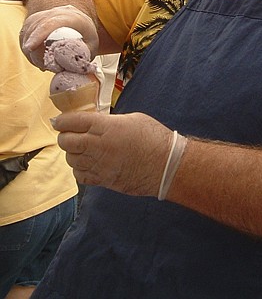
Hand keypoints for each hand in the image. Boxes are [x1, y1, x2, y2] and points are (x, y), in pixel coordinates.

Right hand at [20, 5, 98, 69]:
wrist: (84, 24)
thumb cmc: (88, 36)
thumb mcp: (92, 48)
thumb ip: (82, 57)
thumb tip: (73, 69)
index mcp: (74, 17)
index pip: (52, 23)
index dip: (39, 35)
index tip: (29, 48)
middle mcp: (59, 12)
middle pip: (37, 25)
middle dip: (32, 46)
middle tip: (40, 65)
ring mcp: (48, 13)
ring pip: (29, 27)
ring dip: (28, 46)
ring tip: (39, 63)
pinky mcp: (38, 17)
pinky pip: (26, 28)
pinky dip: (26, 43)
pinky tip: (33, 55)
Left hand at [51, 111, 172, 195]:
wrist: (166, 164)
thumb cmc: (154, 138)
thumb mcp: (132, 119)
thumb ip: (110, 121)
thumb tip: (95, 123)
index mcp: (106, 127)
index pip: (74, 122)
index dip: (62, 121)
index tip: (58, 121)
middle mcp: (99, 146)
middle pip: (67, 141)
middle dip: (64, 136)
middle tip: (68, 134)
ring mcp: (100, 165)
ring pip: (71, 159)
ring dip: (72, 153)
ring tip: (79, 148)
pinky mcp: (103, 180)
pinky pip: (80, 176)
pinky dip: (78, 169)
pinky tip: (86, 163)